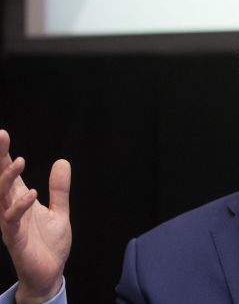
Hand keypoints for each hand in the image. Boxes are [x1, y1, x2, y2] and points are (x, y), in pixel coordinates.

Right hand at [0, 130, 71, 303]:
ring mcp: (11, 223)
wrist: (50, 274)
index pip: (11, 174)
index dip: (5, 155)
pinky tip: (31, 194)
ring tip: (19, 162)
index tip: (2, 134)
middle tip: (1, 136)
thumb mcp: (59, 211)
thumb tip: (62, 162)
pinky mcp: (15, 239)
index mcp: (21, 201)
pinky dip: (20, 206)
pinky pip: (12, 220)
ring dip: (8, 179)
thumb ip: (60, 189)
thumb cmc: (49, 244)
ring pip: (2, 197)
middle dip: (0, 158)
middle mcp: (12, 209)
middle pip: (1, 180)